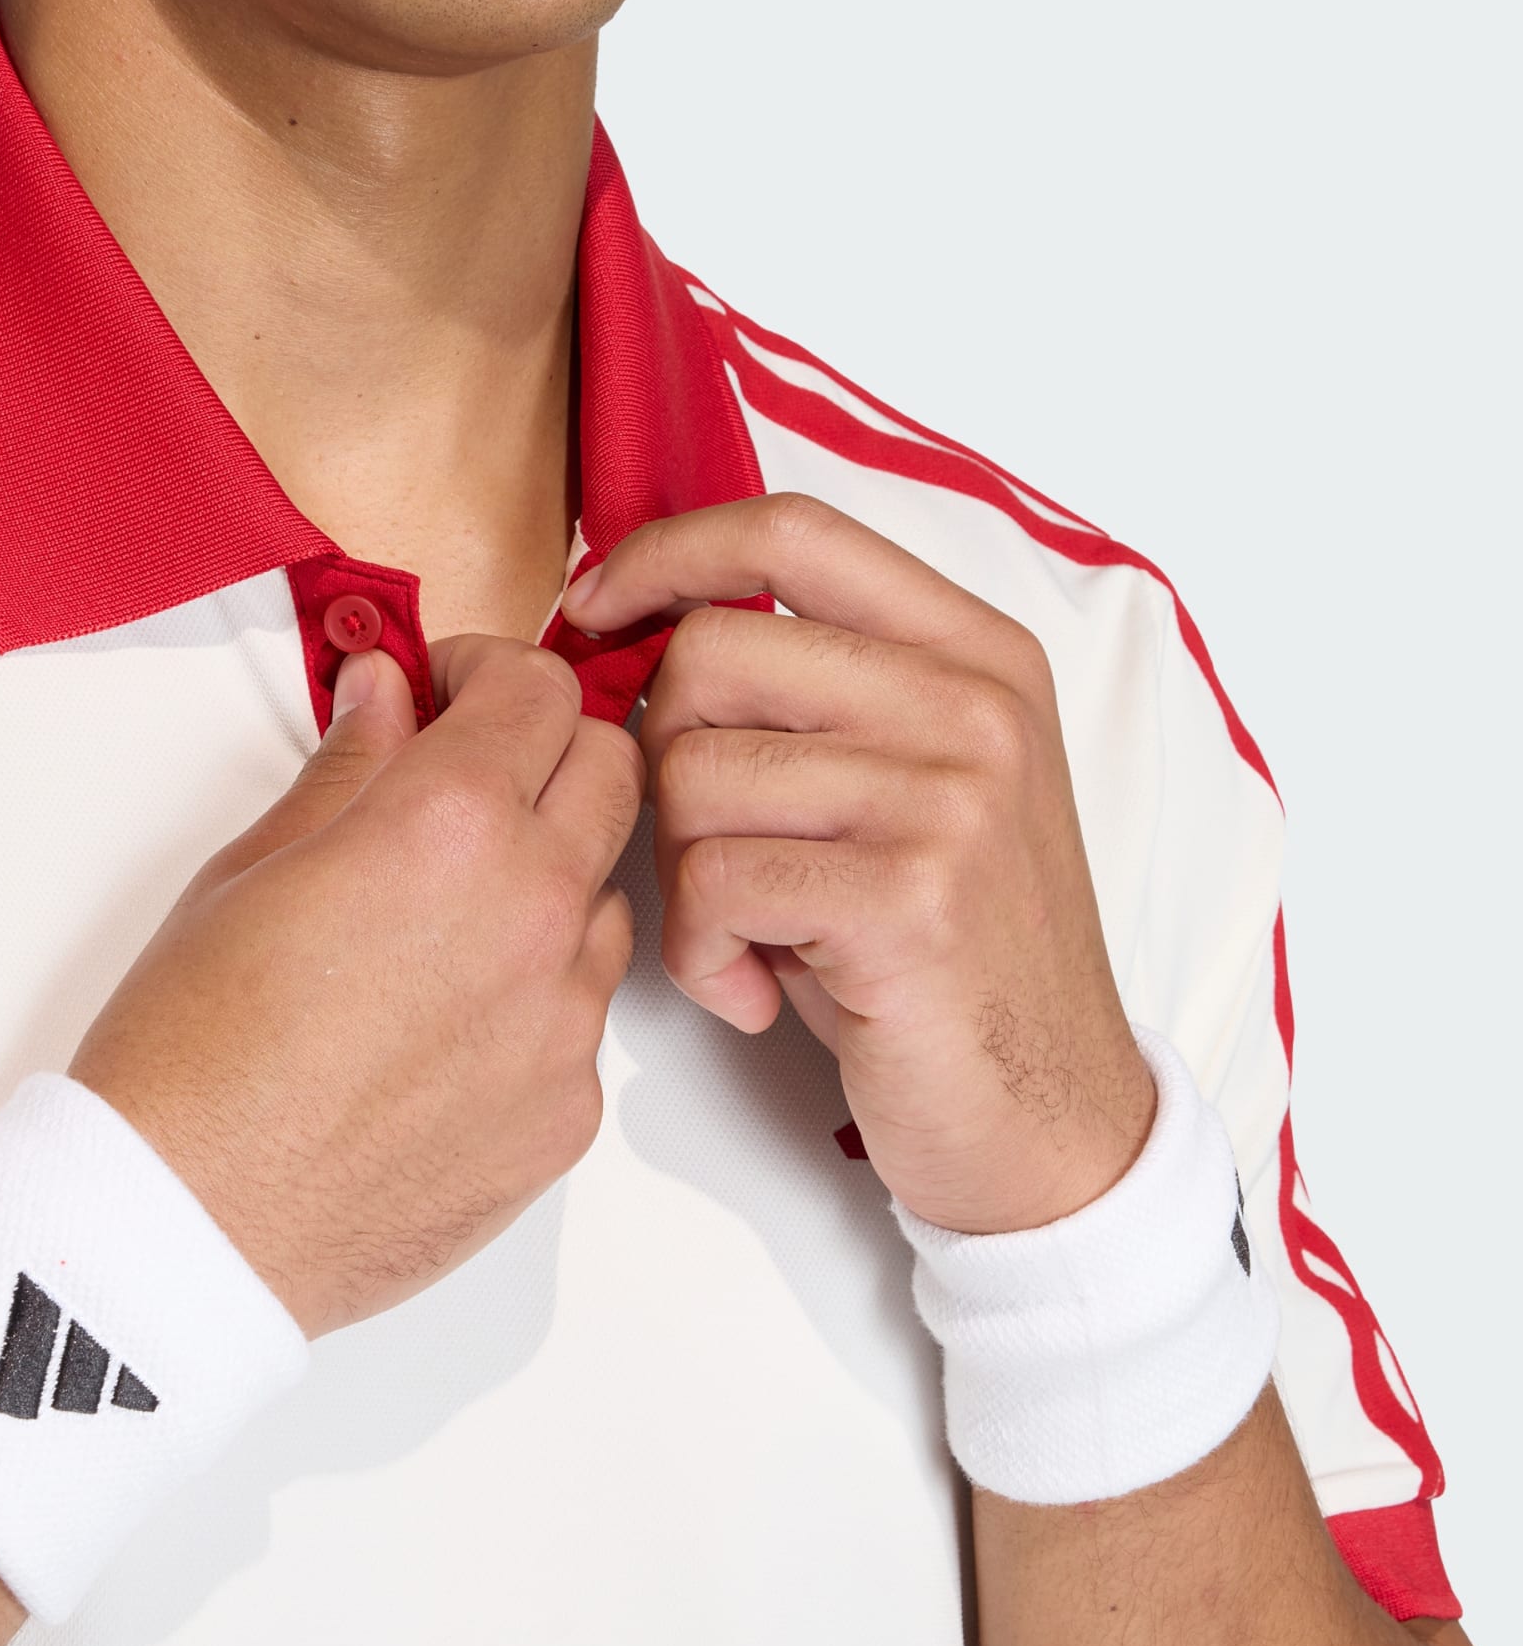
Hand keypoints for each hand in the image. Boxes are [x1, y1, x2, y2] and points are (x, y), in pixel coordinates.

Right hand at [68, 636, 642, 1336]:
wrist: (184, 1227)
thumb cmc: (188, 1048)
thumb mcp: (250, 869)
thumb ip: (351, 767)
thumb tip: (390, 695)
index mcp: (450, 826)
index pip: (542, 687)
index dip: (490, 671)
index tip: (448, 692)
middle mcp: (534, 911)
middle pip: (613, 770)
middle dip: (548, 749)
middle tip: (468, 775)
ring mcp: (565, 1020)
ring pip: (605, 896)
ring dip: (549, 876)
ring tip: (442, 920)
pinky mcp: (569, 1111)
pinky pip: (581, 1015)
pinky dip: (534, 994)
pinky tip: (442, 1026)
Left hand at [562, 493, 1155, 1235]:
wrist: (1052, 1115)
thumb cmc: (942, 950)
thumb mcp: (907, 783)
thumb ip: (814, 692)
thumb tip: (635, 624)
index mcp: (974, 652)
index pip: (791, 530)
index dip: (666, 554)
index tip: (594, 608)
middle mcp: (974, 704)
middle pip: (709, 654)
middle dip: (663, 756)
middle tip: (710, 845)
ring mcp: (950, 796)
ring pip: (692, 773)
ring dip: (683, 874)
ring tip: (748, 934)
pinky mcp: (909, 897)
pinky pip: (710, 880)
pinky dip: (698, 952)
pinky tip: (754, 989)